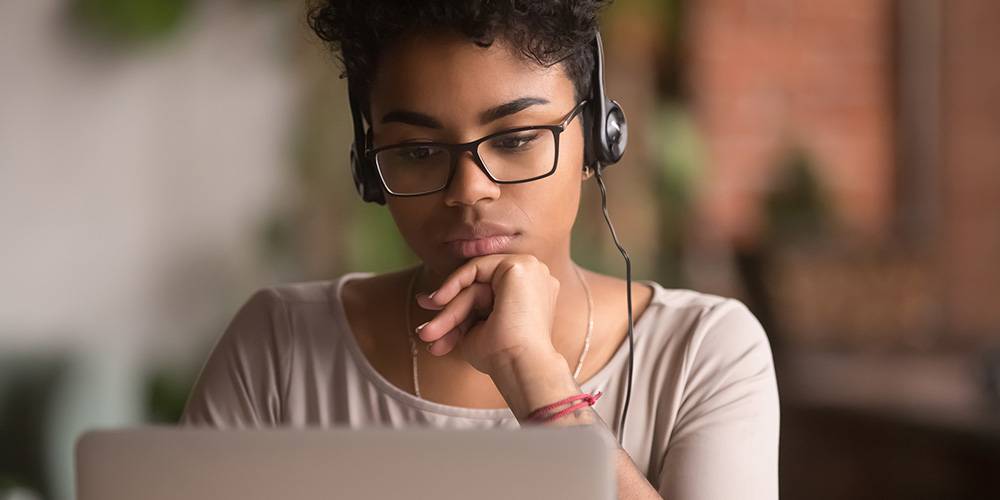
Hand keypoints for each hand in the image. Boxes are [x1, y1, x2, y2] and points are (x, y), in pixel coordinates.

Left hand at [415, 254, 560, 374]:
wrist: (520, 365)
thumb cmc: (503, 358)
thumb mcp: (478, 330)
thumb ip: (464, 310)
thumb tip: (428, 298)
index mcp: (531, 297)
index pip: (487, 297)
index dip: (457, 309)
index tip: (431, 328)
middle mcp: (535, 280)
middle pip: (480, 290)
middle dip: (448, 311)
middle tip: (425, 332)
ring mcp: (530, 270)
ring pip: (476, 282)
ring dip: (449, 309)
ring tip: (428, 333)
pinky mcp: (519, 266)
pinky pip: (476, 267)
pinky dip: (454, 283)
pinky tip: (439, 301)